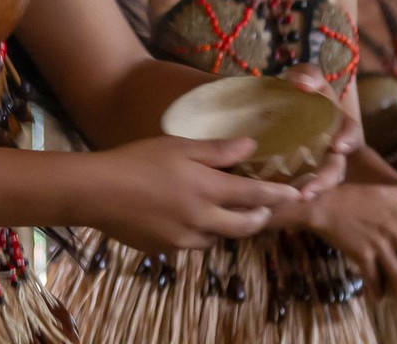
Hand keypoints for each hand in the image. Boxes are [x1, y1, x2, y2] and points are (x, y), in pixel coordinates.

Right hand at [85, 136, 302, 253]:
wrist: (98, 192)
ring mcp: (185, 239)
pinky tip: (184, 216)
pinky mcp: (167, 250)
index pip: (254, 194)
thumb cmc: (138, 159)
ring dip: (227, 225)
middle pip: (244, 225)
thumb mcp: (179, 146)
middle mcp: (202, 219)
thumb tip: (251, 146)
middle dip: (259, 217)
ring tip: (221, 210)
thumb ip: (218, 150)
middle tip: (265, 210)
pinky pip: (192, 242)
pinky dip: (198, 232)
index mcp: (207, 189)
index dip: (278, 194)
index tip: (298, 193)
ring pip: (218, 237)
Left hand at [277, 66, 358, 198]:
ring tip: (295, 200)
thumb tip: (301, 84)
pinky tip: (273, 204)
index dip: (348, 139)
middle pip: (334, 170)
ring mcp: (314, 167)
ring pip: (318, 185)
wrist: (275, 106)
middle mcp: (330, 151)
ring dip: (307, 193)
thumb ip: (308, 75)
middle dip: (324, 181)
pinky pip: (296, 189)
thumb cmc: (299, 93)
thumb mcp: (306, 79)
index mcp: (338, 127)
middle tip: (308, 191)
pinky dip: (287, 197)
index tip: (338, 145)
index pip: (351, 133)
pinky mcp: (294, 177)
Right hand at [297, 184, 396, 307]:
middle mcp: (391, 232)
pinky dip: (376, 289)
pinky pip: (372, 277)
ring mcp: (377, 246)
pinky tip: (378, 298)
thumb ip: (396, 194)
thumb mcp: (376, 189)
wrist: (323, 207)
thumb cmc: (348, 195)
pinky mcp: (362, 255)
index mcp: (396, 215)